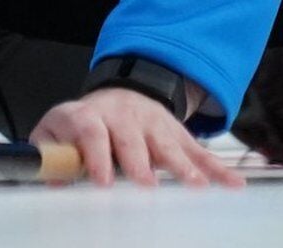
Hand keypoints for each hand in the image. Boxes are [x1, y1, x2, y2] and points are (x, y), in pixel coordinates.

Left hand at [30, 88, 244, 188]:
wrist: (115, 96)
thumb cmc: (82, 125)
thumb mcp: (56, 132)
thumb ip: (49, 154)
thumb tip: (50, 177)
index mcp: (88, 116)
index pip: (89, 130)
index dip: (95, 154)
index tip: (103, 181)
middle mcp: (121, 117)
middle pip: (130, 137)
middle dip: (140, 162)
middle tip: (146, 184)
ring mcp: (152, 123)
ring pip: (167, 143)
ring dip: (182, 164)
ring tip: (194, 185)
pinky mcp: (175, 133)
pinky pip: (197, 151)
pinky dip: (216, 168)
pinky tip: (232, 183)